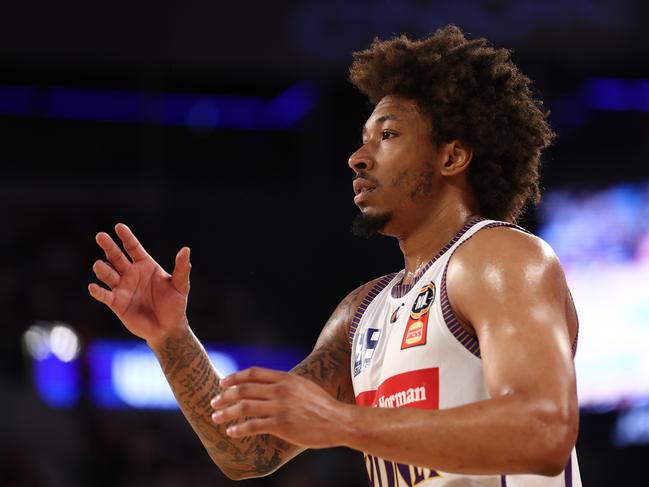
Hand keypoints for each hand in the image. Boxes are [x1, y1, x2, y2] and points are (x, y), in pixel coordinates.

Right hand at [88, 223, 190, 346]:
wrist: (168, 328)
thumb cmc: (175, 305)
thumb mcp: (180, 286)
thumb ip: (181, 269)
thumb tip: (186, 250)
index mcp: (146, 265)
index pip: (133, 247)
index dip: (126, 237)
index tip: (119, 227)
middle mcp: (131, 274)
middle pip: (116, 257)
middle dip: (109, 246)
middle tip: (100, 236)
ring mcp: (122, 288)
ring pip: (108, 274)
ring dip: (103, 269)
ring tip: (99, 265)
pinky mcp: (116, 303)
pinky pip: (105, 295)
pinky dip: (98, 292)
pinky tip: (93, 287)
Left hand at [210, 367, 352, 448]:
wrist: (338, 420)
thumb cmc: (322, 406)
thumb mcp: (302, 386)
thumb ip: (284, 385)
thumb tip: (268, 387)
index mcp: (284, 378)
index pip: (253, 373)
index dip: (235, 377)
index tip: (223, 383)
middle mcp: (280, 390)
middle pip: (244, 389)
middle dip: (225, 396)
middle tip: (214, 402)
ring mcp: (280, 406)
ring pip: (244, 407)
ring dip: (227, 412)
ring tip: (216, 418)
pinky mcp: (281, 424)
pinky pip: (253, 425)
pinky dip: (239, 429)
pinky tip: (231, 432)